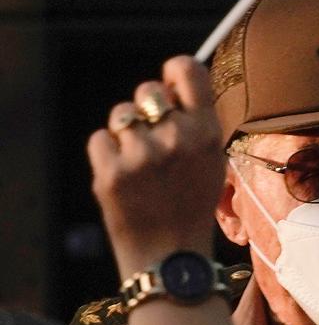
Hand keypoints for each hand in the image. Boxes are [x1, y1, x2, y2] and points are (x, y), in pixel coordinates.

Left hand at [87, 56, 224, 277]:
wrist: (170, 255)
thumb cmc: (192, 205)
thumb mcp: (212, 161)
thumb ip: (196, 123)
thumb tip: (171, 87)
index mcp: (207, 132)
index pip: (187, 69)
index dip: (174, 71)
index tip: (171, 84)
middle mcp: (176, 138)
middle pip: (148, 89)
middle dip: (147, 108)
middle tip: (153, 136)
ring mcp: (141, 155)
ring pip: (121, 114)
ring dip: (127, 132)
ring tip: (140, 162)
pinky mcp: (111, 172)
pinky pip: (100, 139)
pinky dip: (108, 153)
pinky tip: (124, 175)